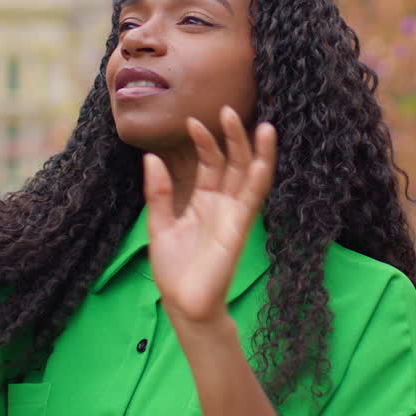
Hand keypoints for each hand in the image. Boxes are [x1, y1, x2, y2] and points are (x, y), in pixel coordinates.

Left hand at [145, 106, 276, 325]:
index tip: (191, 121)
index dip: (204, 142)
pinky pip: (252, 200)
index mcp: (204, 202)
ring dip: (255, 152)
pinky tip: (262, 159)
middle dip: (232, 137)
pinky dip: (259, 179)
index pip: (210, 164)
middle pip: (233, 163)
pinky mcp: (239, 229)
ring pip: (250, 176)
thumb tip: (152, 158)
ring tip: (261, 124)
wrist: (184, 305)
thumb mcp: (159, 226)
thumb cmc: (174, 271)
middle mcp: (223, 204)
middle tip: (227, 110)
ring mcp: (233, 215)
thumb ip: (159, 193)